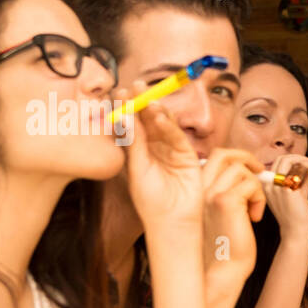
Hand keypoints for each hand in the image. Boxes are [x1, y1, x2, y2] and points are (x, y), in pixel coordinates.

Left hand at [120, 88, 203, 227]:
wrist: (171, 222)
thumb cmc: (150, 200)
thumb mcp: (137, 169)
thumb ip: (134, 143)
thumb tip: (124, 116)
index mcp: (139, 149)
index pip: (133, 123)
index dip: (128, 107)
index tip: (120, 92)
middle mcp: (155, 146)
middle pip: (149, 119)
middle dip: (143, 102)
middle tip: (136, 86)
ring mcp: (172, 150)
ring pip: (164, 125)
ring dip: (156, 111)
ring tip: (148, 99)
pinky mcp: (188, 155)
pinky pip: (178, 137)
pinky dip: (169, 126)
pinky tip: (160, 117)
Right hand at [201, 147, 266, 295]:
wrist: (223, 269)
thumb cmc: (225, 242)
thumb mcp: (219, 209)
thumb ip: (223, 189)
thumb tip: (244, 169)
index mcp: (194, 189)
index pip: (213, 157)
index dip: (235, 158)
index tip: (250, 169)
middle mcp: (197, 188)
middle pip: (223, 154)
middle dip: (246, 158)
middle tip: (259, 171)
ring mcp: (209, 193)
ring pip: (241, 170)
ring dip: (255, 188)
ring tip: (252, 210)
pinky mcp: (225, 202)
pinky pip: (251, 185)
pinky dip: (259, 199)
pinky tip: (254, 218)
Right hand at [264, 153, 307, 245]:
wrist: (297, 232)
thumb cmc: (296, 216)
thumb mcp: (295, 194)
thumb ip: (300, 180)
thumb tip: (307, 168)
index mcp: (268, 186)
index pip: (277, 164)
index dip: (291, 159)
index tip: (304, 162)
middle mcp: (269, 185)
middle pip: (281, 159)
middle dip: (298, 157)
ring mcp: (276, 187)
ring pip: (288, 161)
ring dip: (303, 160)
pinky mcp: (286, 190)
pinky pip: (297, 171)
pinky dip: (307, 168)